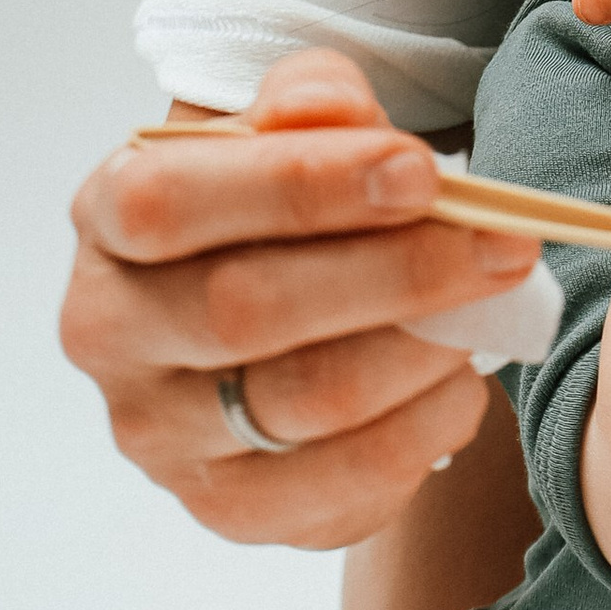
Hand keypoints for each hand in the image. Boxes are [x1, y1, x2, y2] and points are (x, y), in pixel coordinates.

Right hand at [60, 47, 541, 547]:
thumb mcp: (292, 129)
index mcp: (108, 215)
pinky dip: (422, 431)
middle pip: (246, 310)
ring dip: (421, 351)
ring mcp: (159, 433)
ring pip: (302, 401)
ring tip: (490, 306)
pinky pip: (336, 487)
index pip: (170, 203)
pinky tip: (462, 383)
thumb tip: (330, 108)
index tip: (420, 173)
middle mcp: (110, 333)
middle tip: (502, 243)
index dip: (299, 185)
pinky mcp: (225, 506)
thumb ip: (311, 103)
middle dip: (396, 272)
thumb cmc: (284, 202)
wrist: (280, 304)